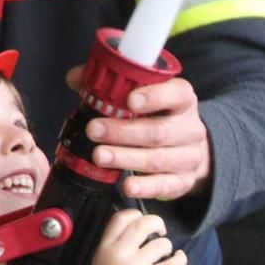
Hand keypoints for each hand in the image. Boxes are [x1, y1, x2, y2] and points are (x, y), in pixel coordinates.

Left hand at [67, 67, 209, 200]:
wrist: (186, 149)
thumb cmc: (157, 118)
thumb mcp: (142, 98)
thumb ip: (110, 86)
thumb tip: (74, 77)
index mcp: (183, 100)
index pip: (176, 93)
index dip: (154, 96)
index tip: (130, 99)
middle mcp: (190, 128)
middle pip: (158, 131)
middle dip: (122, 132)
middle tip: (94, 130)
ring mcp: (188, 157)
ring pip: (157, 159)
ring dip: (125, 158)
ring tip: (99, 156)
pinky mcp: (183, 181)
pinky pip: (165, 186)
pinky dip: (145, 187)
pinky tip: (128, 186)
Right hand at [82, 209, 186, 264]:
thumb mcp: (100, 261)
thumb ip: (115, 245)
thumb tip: (138, 234)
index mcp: (105, 245)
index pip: (122, 216)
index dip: (136, 213)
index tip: (142, 222)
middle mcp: (119, 251)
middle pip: (144, 223)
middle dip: (157, 224)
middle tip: (160, 233)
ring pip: (161, 243)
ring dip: (167, 247)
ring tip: (164, 255)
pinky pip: (172, 263)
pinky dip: (180, 259)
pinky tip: (178, 260)